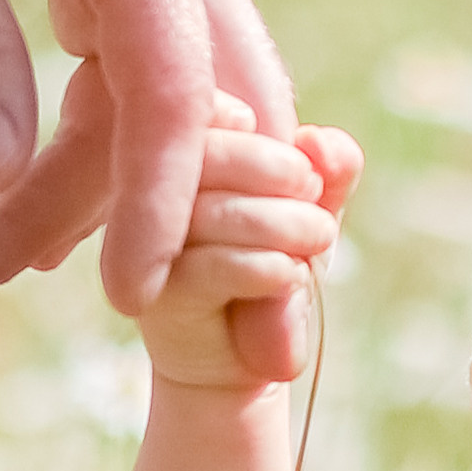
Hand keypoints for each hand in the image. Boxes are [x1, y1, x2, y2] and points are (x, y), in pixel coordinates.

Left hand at [0, 0, 295, 340]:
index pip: (172, 97)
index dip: (157, 208)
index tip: (124, 302)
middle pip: (218, 127)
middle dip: (206, 244)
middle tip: (218, 362)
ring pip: (189, 118)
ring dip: (129, 210)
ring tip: (14, 289)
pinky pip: (154, 90)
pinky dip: (112, 163)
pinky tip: (42, 229)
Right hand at [137, 95, 361, 390]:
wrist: (255, 355)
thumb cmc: (276, 264)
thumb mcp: (312, 208)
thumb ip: (328, 170)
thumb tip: (322, 145)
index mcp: (178, 155)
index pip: (202, 115)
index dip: (257, 137)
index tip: (304, 170)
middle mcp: (147, 193)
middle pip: (200, 155)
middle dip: (274, 172)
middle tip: (317, 201)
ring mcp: (144, 247)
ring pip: (209, 213)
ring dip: (280, 225)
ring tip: (319, 240)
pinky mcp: (159, 298)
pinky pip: (212, 267)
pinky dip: (264, 267)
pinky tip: (289, 275)